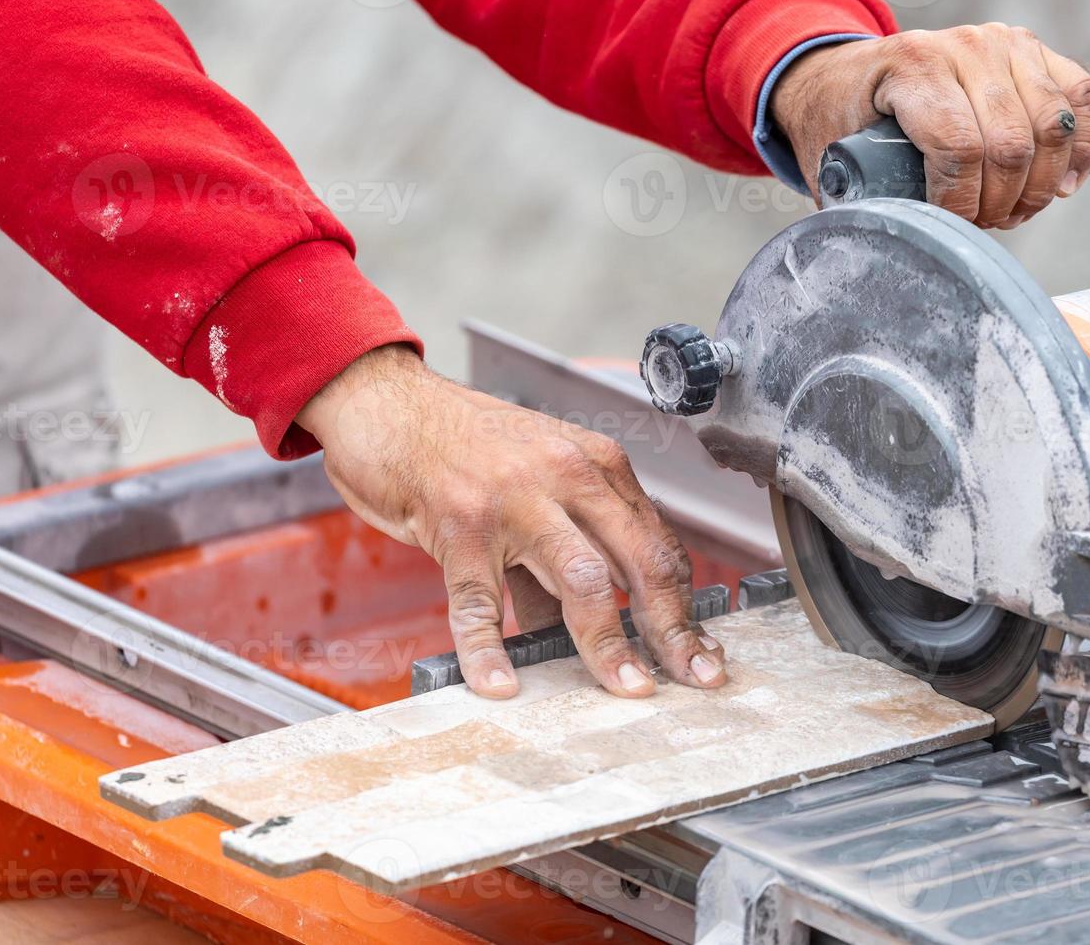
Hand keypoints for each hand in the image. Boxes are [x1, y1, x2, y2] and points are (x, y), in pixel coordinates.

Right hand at [297, 345, 726, 698]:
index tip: (700, 649)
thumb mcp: (534, 488)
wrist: (389, 403)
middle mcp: (567, 476)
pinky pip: (480, 600)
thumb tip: (586, 631)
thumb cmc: (465, 446)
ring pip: (580, 581)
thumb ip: (565, 553)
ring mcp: (515, 499)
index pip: (658, 545)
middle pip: (639, 563)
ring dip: (606, 643)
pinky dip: (489, 650)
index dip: (685, 604)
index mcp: (596, 466)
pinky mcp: (459, 522)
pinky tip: (499, 685)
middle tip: (695, 678)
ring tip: (625, 687)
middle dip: (671, 628)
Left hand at [770, 24, 1089, 228]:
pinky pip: (1080, 98)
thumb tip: (884, 256)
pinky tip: (1063, 185)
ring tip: (1014, 212)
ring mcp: (1004, 44)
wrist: (853, 74)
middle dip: (1000, 203)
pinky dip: (1082, 149)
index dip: (961, 203)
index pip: (958, 146)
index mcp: (911, 67)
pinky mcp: (1034, 50)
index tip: (953, 228)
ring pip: (1051, 126)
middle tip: (984, 226)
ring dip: (1039, 186)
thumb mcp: (834, 155)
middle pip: (1010, 143)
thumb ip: (855, 201)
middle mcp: (963, 47)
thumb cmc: (845, 119)